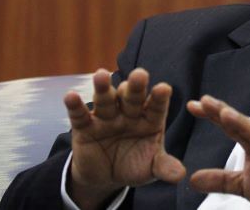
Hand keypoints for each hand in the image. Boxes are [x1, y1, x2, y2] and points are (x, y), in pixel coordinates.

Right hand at [64, 68, 185, 208]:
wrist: (106, 176)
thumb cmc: (135, 164)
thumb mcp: (151, 168)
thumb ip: (164, 167)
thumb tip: (179, 175)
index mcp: (149, 119)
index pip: (156, 107)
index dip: (159, 97)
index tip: (164, 88)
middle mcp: (129, 114)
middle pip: (132, 98)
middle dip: (135, 87)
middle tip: (140, 74)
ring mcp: (107, 118)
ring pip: (106, 100)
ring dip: (103, 88)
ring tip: (101, 75)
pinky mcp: (85, 127)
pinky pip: (80, 115)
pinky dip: (75, 106)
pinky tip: (70, 96)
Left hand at [187, 95, 249, 209]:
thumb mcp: (247, 186)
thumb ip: (222, 180)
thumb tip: (193, 178)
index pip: (230, 126)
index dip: (212, 116)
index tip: (192, 105)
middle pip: (241, 124)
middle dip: (222, 112)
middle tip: (203, 101)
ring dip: (243, 123)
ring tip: (225, 113)